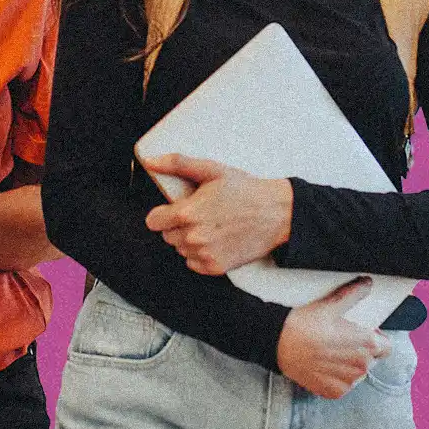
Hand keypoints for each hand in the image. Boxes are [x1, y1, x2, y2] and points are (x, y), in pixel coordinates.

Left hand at [141, 154, 291, 274]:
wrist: (277, 213)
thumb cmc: (245, 190)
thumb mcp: (211, 170)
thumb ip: (178, 164)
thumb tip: (152, 161)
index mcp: (187, 213)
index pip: (153, 222)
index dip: (163, 214)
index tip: (175, 210)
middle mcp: (193, 237)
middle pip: (167, 236)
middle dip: (178, 226)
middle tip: (201, 215)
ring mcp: (204, 254)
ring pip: (181, 249)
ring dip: (189, 240)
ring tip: (211, 226)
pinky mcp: (215, 267)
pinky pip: (193, 263)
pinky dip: (200, 254)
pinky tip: (216, 240)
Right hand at [276, 278, 388, 399]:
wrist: (278, 343)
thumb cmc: (304, 324)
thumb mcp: (331, 305)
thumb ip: (354, 294)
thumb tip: (367, 284)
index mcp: (366, 344)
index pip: (386, 347)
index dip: (374, 339)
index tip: (360, 335)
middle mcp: (362, 366)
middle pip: (371, 359)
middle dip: (359, 351)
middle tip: (339, 341)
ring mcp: (348, 382)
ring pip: (357, 373)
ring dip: (348, 365)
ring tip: (329, 354)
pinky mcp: (335, 392)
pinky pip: (343, 384)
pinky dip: (335, 378)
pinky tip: (322, 366)